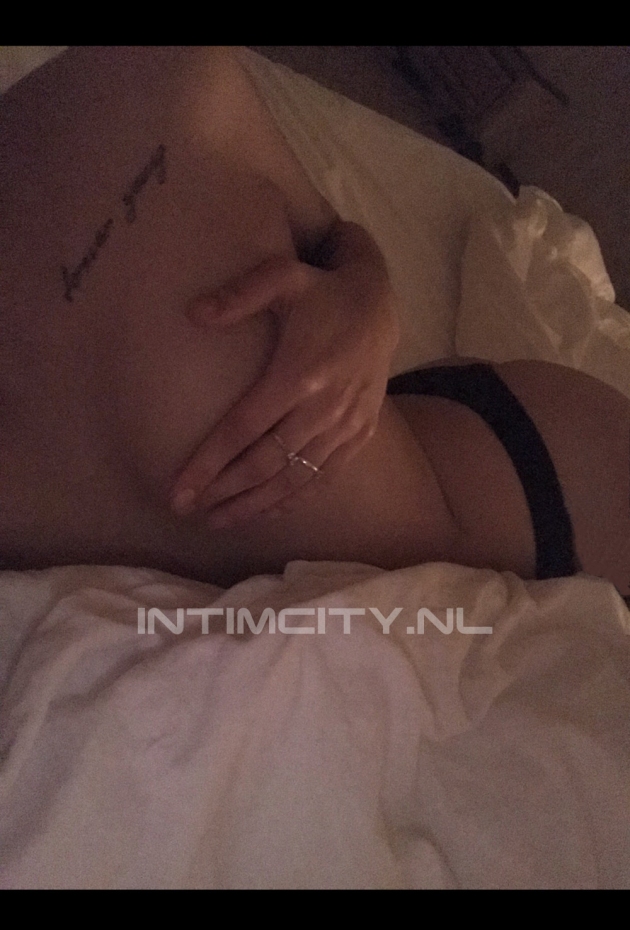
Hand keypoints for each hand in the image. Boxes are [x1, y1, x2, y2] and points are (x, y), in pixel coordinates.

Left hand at [169, 220, 398, 527]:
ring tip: (217, 520)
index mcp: (299, 374)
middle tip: (187, 510)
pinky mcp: (361, 435)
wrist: (381, 304)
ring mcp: (346, 426)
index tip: (178, 490)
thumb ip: (238, 295)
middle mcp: (325, 408)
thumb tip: (193, 313)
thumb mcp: (282, 277)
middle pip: (266, 463)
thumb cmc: (322, 292)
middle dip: (224, 491)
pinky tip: (265, 511)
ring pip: (295, 479)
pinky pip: (324, 477)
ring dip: (254, 504)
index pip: (244, 429)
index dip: (208, 462)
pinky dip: (293, 499)